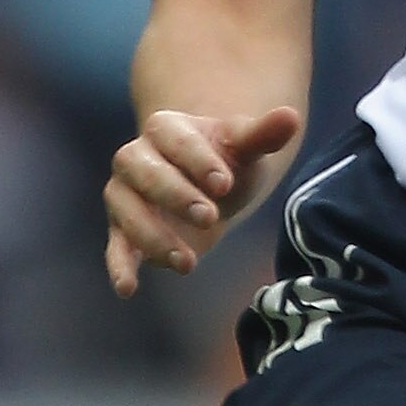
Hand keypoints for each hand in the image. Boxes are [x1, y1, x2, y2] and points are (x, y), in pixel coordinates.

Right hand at [103, 104, 301, 295]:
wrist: (209, 188)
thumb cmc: (226, 163)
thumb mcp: (246, 149)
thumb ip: (264, 134)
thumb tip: (290, 117)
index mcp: (164, 129)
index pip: (177, 141)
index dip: (199, 161)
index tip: (224, 184)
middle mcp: (134, 157)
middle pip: (145, 173)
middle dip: (176, 196)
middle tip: (209, 217)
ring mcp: (124, 194)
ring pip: (128, 211)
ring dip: (154, 237)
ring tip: (188, 263)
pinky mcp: (122, 229)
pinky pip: (115, 245)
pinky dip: (119, 266)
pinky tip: (128, 288)